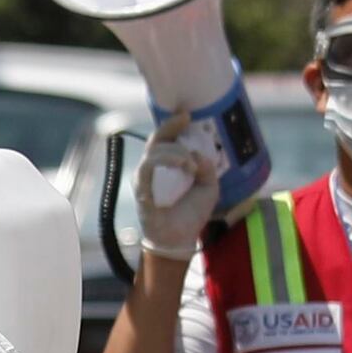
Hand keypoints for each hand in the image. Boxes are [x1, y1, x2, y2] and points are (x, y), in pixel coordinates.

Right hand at [132, 117, 226, 259]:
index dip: (173, 124)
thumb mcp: (209, 186)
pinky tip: (182, 167)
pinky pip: (147, 170)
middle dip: (172, 132)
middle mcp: (153, 167)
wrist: (180, 238)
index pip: (166, 137)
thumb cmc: (191, 212)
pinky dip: (163, 164)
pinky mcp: (142, 190)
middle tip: (189, 138)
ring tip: (190, 164)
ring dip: (173, 152)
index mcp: (167, 163)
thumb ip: (207, 167)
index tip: (185, 114)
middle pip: (157, 140)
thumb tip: (197, 154)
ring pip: (153, 153)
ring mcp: (145, 178)